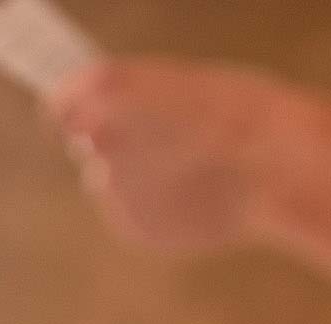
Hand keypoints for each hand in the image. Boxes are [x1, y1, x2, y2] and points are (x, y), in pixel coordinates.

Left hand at [50, 58, 314, 250]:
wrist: (271, 165)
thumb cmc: (236, 115)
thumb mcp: (174, 88)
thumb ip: (128, 106)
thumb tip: (98, 133)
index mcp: (101, 89)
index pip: (59, 107)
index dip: (75, 115)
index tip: (85, 122)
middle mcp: (94, 137)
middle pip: (89, 148)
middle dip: (117, 150)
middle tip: (165, 150)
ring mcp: (110, 188)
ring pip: (113, 186)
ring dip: (140, 184)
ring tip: (192, 178)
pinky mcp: (131, 227)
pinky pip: (135, 218)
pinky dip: (158, 214)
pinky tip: (194, 203)